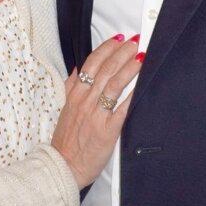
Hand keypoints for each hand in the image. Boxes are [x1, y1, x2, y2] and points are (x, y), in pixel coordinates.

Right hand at [51, 34, 144, 187]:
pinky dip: (132, 96)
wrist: (64, 166)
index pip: (91, 64)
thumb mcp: (63, 109)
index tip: (118, 39)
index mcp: (75, 95)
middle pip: (105, 70)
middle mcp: (85, 102)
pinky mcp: (107, 131)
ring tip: (141, 56)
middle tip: (135, 42)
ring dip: (129, 68)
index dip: (106, 48)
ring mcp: (96, 115)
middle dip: (122, 53)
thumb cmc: (66, 140)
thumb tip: (77, 68)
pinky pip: (122, 109)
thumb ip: (71, 87)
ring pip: (114, 85)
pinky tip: (142, 86)